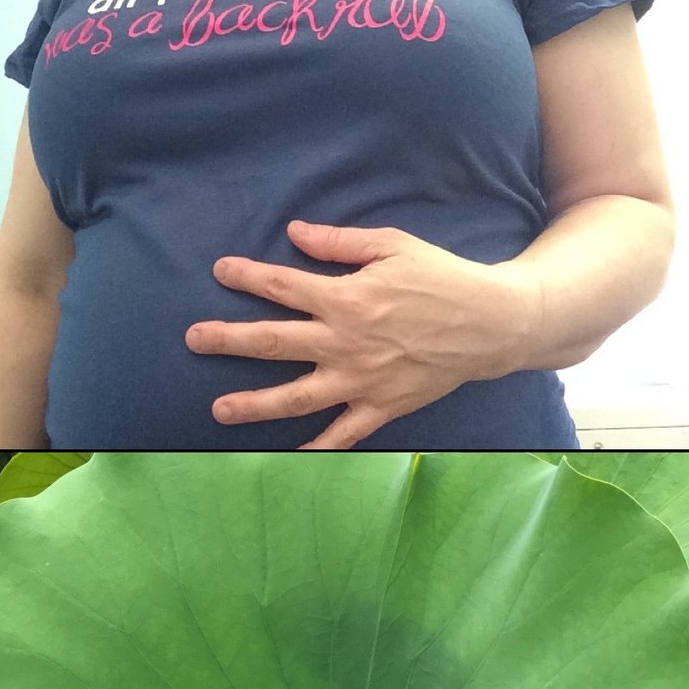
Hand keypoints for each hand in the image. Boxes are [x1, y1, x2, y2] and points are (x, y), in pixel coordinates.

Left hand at [188, 220, 527, 448]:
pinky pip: (344, 433)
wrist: (495, 324)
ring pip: (297, 396)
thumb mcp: (393, 245)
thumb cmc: (442, 278)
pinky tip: (287, 456)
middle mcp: (346, 342)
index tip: (220, 270)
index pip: (282, 286)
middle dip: (228, 340)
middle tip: (193, 339)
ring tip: (218, 410)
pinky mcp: (384, 406)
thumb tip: (295, 232)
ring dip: (255, 403)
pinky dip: (317, 447)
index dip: (247, 275)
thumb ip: (339, 242)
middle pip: (274, 342)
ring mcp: (363, 380)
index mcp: (346, 298)